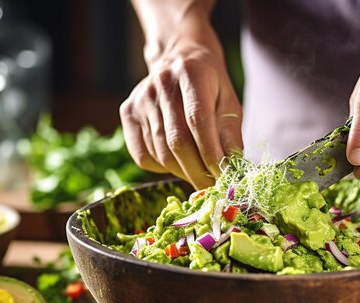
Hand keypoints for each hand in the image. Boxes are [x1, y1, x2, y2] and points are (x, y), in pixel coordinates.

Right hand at [120, 41, 241, 189]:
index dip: (211, 154)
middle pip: (177, 141)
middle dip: (197, 172)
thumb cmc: (210, 86)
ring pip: (161, 153)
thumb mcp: (229, 102)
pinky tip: (177, 162)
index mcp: (191, 72)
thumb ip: (231, 134)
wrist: (179, 59)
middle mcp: (161, 83)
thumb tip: (231, 169)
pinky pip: (143, 155)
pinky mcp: (127, 112)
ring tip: (198, 174)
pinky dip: (163, 168)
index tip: (224, 177)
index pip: (198, 120)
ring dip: (182, 172)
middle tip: (212, 188)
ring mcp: (140, 98)